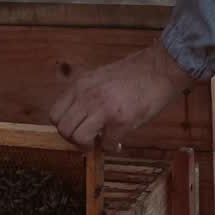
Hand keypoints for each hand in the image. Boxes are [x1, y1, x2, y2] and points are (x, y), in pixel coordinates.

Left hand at [49, 39, 196, 151]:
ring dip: (89, 145)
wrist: (160, 68)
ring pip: (78, 138)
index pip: (54, 114)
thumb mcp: (100, 78)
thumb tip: (80, 119)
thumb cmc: (135, 73)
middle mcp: (87, 95)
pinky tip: (118, 141)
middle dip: (75, 140)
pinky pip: (106, 143)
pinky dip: (111, 146)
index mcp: (80, 85)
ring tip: (101, 141)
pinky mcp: (121, 119)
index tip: (78, 129)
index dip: (65, 127)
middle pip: (63, 129)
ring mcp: (103, 108)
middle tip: (89, 139)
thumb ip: (87, 96)